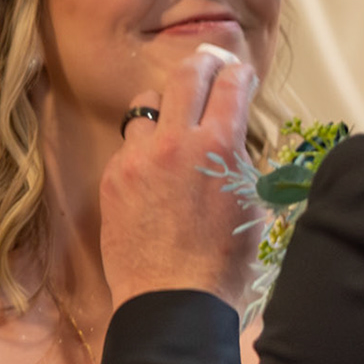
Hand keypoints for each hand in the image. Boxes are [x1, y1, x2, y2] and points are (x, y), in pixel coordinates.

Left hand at [100, 47, 261, 306]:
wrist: (173, 300)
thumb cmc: (223, 261)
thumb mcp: (250, 203)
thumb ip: (239, 161)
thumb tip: (231, 138)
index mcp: (219, 147)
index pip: (231, 85)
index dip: (240, 74)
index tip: (241, 75)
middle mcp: (175, 142)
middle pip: (186, 75)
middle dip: (203, 64)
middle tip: (211, 65)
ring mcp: (139, 158)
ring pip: (146, 105)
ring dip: (164, 109)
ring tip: (173, 125)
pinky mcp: (113, 177)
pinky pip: (129, 145)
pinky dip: (144, 149)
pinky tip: (154, 172)